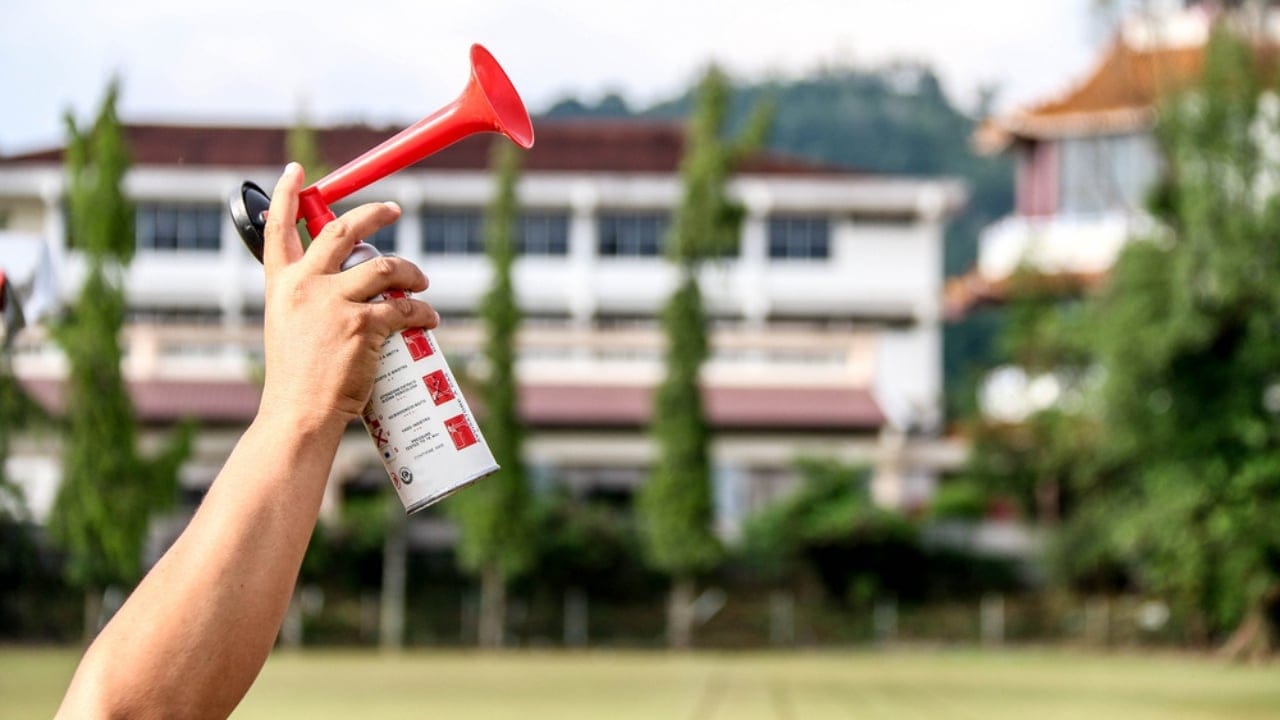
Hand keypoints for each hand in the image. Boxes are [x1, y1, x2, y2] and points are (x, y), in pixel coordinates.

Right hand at [259, 163, 439, 430]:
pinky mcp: (362, 325)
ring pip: (385, 266)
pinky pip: (404, 307)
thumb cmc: (297, 381)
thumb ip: (308, 303)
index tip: (296, 171)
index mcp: (281, 286)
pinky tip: (430, 318)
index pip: (277, 229)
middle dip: (373, 213)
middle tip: (394, 209)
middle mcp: (304, 287)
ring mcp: (333, 304)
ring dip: (411, 271)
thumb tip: (347, 291)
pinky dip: (422, 311)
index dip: (286, 195)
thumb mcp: (288, 329)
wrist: (298, 414)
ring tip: (422, 283)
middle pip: (342, 231)